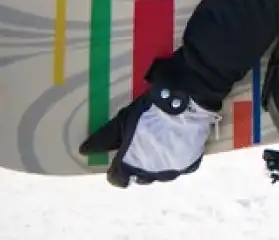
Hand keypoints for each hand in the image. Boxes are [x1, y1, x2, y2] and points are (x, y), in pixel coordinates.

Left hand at [78, 82, 218, 187]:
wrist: (185, 105)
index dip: (115, 171)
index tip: (118, 158)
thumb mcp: (121, 122)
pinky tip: (177, 146)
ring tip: (160, 147)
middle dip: (138, 167)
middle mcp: (150, 174)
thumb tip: (84, 150)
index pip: (116, 179)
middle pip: (139, 178)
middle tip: (141, 149)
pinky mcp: (190, 163)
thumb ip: (103, 139)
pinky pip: (180, 166)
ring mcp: (172, 170)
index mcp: (130, 165)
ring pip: (160, 174)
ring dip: (157, 165)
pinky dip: (177, 159)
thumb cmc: (148, 113)